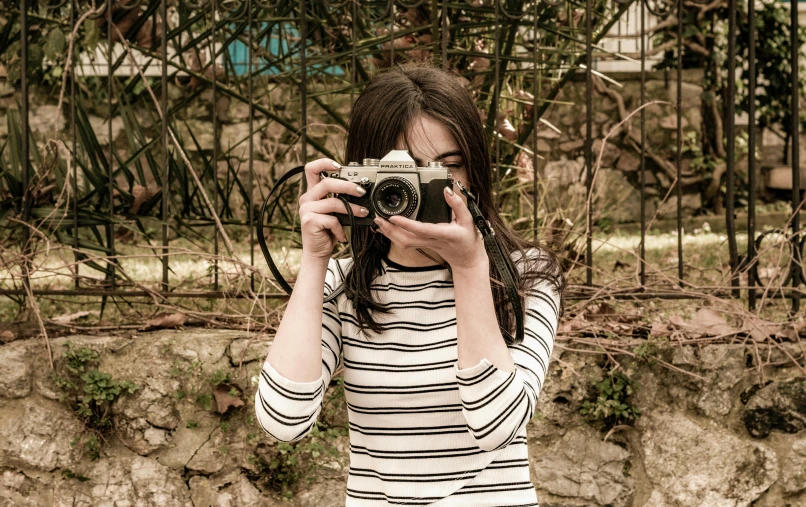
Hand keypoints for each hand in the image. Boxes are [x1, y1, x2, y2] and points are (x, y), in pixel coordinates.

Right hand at [298, 159, 369, 259]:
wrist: (318, 252)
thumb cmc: (327, 231)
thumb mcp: (333, 212)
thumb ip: (338, 200)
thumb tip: (359, 191)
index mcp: (312, 193)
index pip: (311, 169)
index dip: (324, 163)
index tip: (339, 165)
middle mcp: (306, 199)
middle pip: (327, 183)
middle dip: (348, 186)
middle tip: (361, 192)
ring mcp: (306, 210)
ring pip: (333, 202)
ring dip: (352, 208)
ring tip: (363, 213)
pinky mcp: (309, 221)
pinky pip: (332, 220)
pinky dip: (341, 228)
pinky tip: (342, 235)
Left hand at [373, 184, 487, 269]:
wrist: (468, 261)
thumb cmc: (469, 241)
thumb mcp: (469, 220)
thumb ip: (458, 204)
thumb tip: (447, 190)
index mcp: (444, 234)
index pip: (422, 229)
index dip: (406, 224)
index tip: (394, 217)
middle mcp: (432, 241)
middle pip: (406, 239)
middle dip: (391, 230)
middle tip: (379, 218)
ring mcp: (426, 245)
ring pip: (404, 243)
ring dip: (390, 234)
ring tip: (379, 222)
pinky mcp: (423, 246)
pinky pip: (405, 243)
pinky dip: (394, 236)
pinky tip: (387, 229)